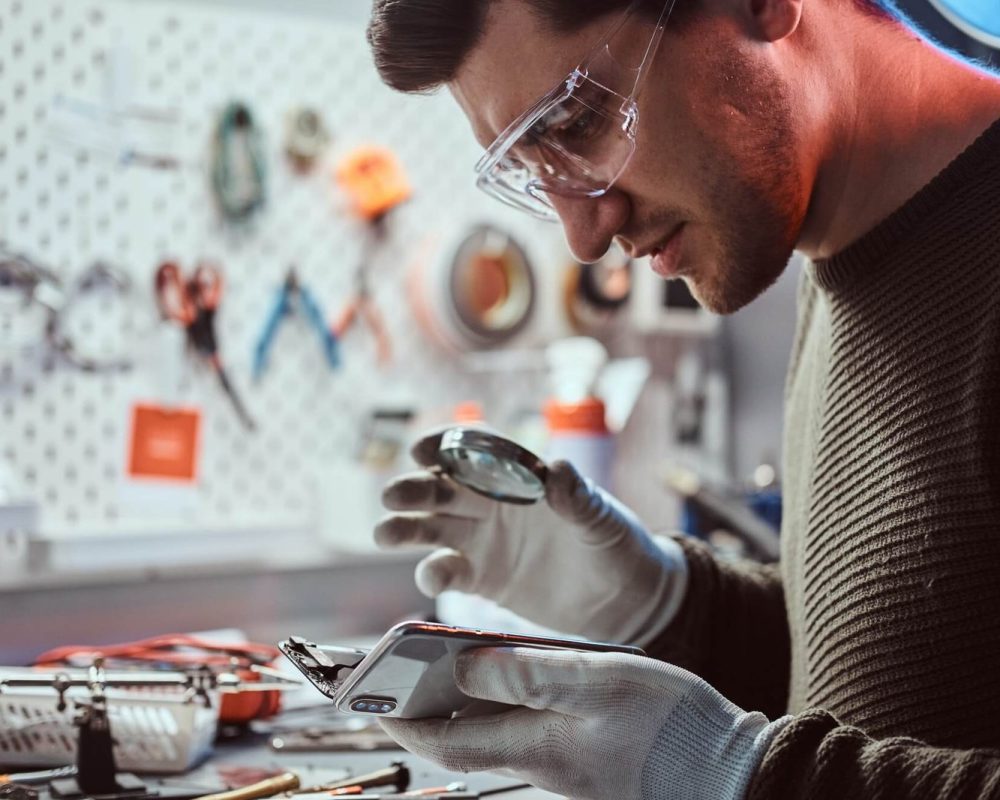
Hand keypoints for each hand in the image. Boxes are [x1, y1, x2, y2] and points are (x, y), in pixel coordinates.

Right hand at [375, 427, 687, 644]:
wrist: (625, 600)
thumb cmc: (618, 545)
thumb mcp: (602, 519)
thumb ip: (578, 497)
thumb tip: (558, 469)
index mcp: (519, 477)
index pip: (474, 452)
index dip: (445, 447)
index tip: (422, 450)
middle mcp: (494, 503)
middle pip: (443, 489)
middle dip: (415, 489)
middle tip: (392, 496)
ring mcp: (484, 541)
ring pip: (433, 528)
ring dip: (406, 528)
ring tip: (385, 533)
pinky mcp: (484, 578)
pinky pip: (449, 571)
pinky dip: (434, 572)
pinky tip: (433, 576)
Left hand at [380, 647, 788, 799]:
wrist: (730, 771)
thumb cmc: (669, 725)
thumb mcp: (597, 684)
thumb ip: (528, 673)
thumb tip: (463, 663)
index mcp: (536, 747)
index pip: (444, 741)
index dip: (399, 719)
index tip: (365, 697)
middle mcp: (541, 764)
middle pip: (463, 740)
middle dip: (421, 711)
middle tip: (395, 676)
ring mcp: (564, 766)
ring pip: (495, 734)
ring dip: (462, 705)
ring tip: (443, 664)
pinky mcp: (586, 760)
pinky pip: (528, 732)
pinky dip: (505, 705)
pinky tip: (514, 677)